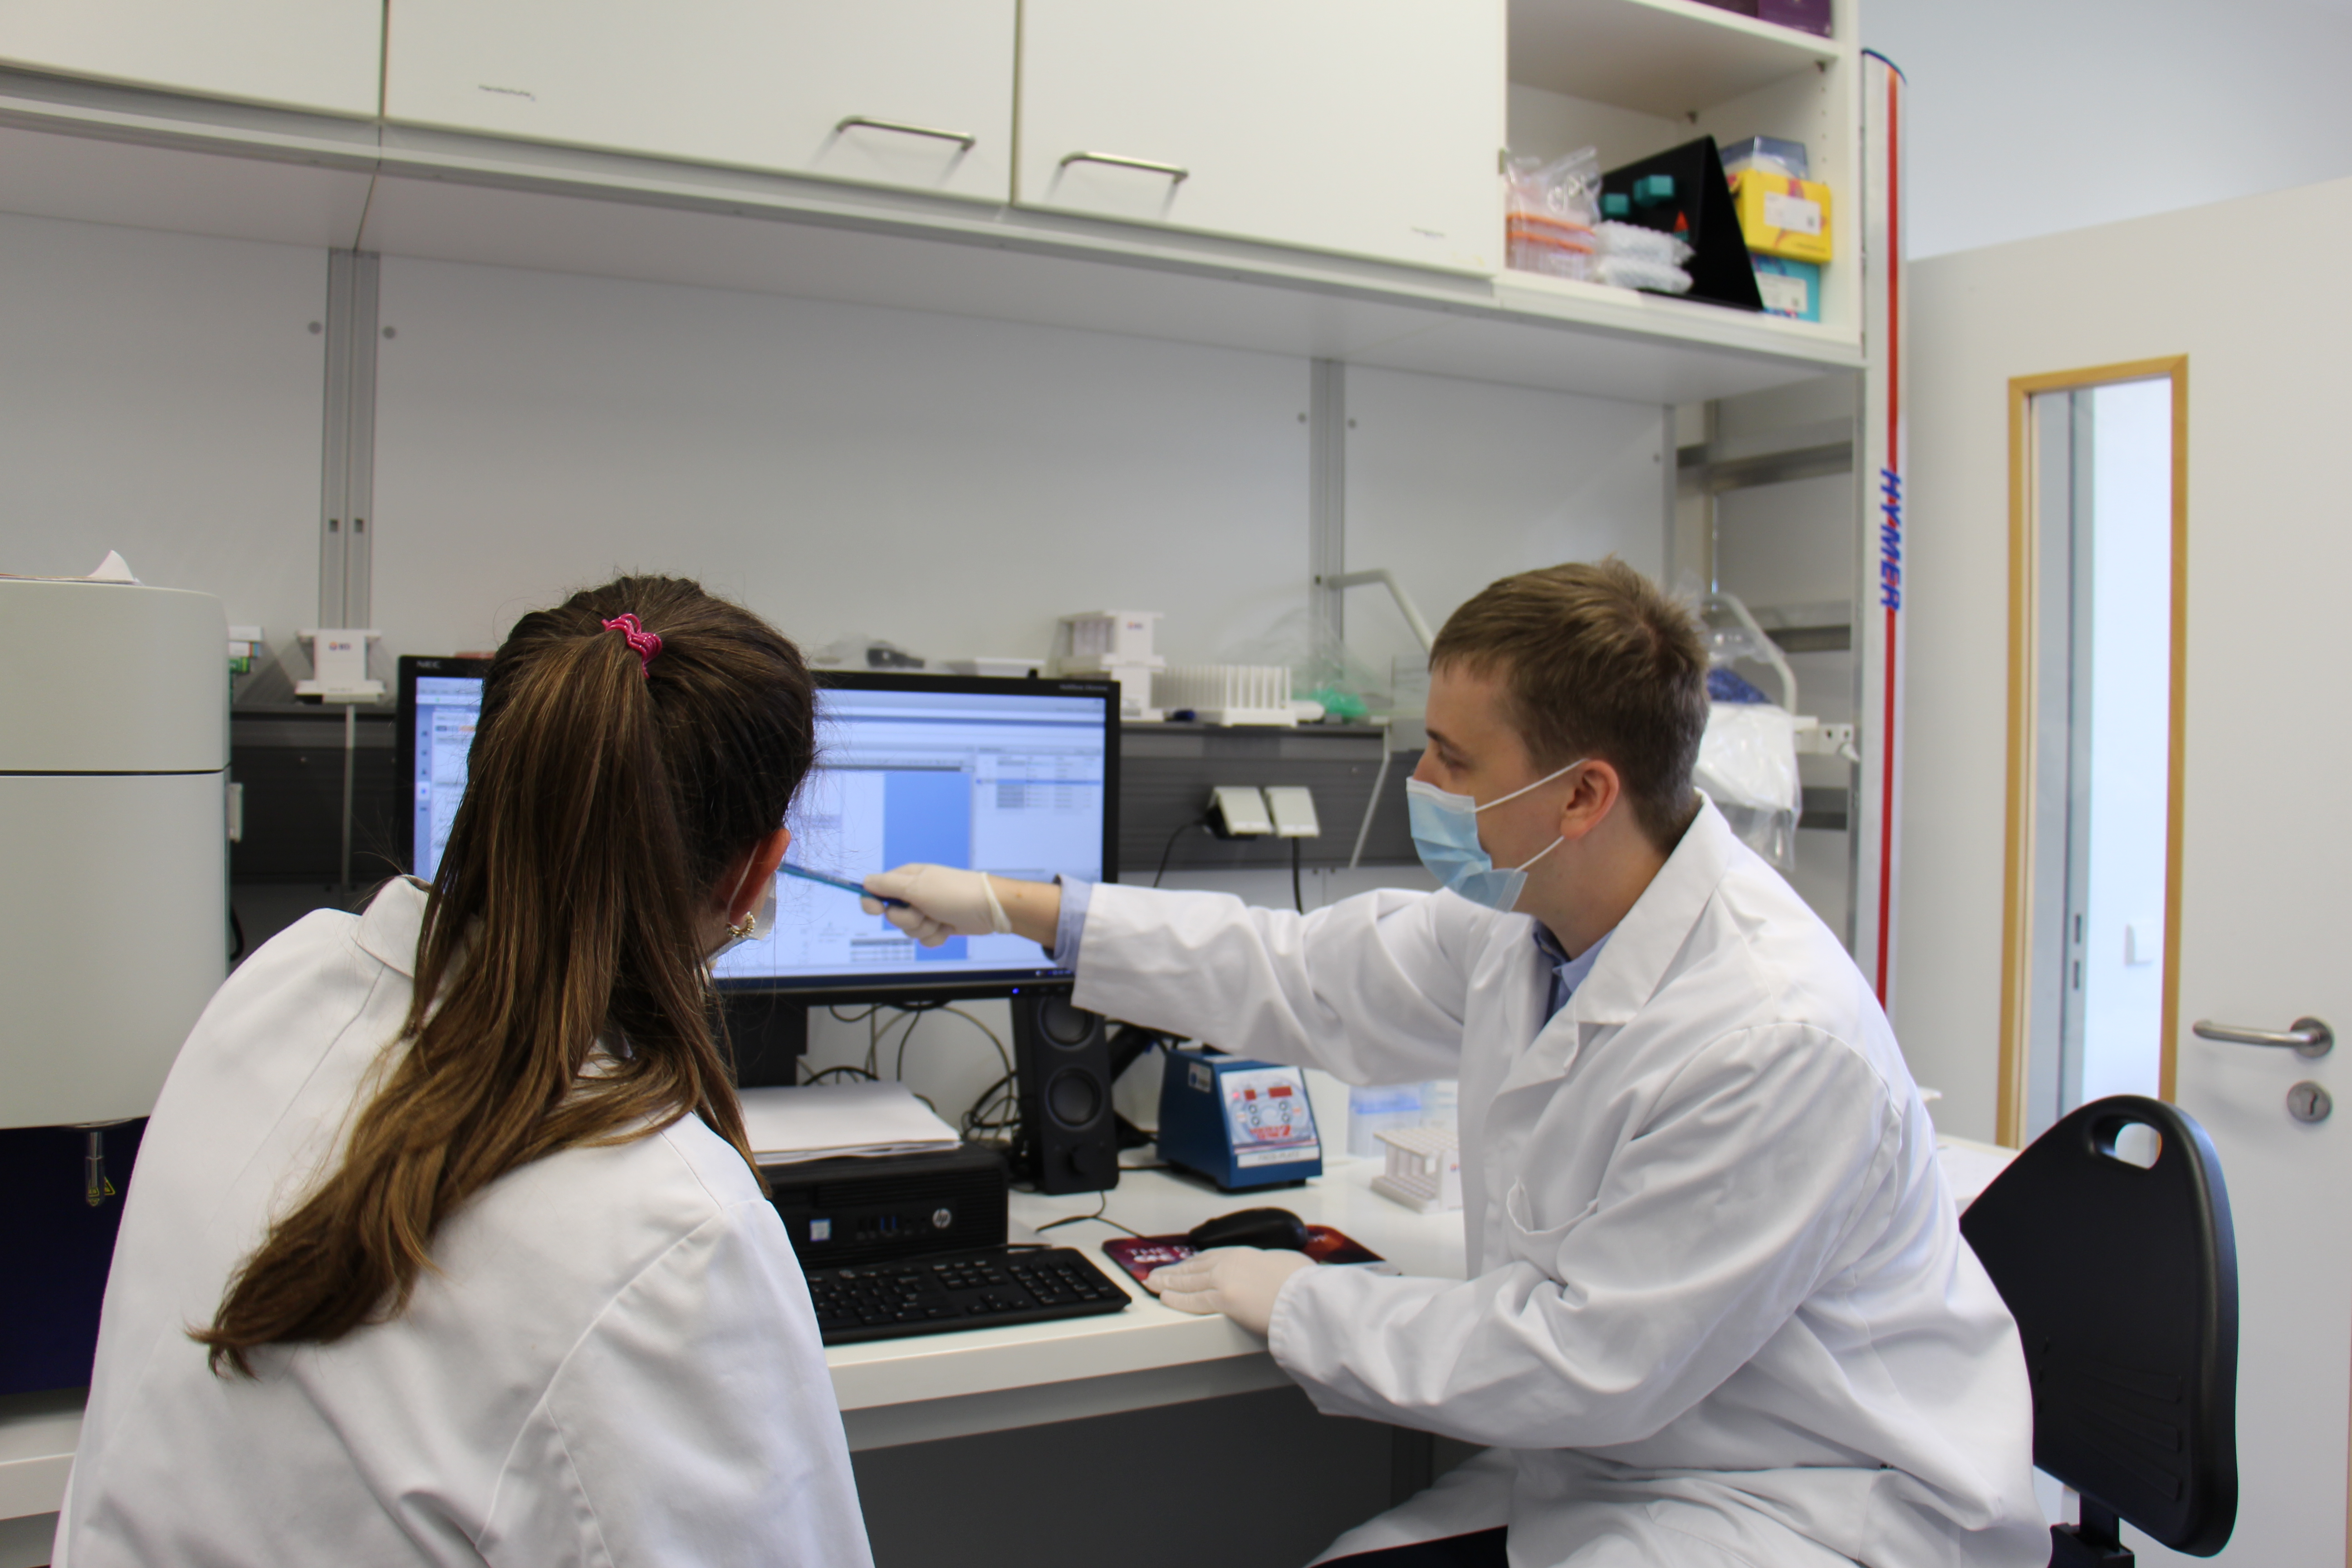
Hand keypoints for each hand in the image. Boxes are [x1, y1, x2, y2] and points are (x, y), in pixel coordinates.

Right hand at [861, 863, 1007, 946]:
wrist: (989, 908)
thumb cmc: (954, 893)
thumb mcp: (916, 886)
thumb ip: (887, 885)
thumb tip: (865, 883)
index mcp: (906, 879)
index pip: (876, 890)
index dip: (873, 903)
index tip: (878, 910)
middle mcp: (914, 894)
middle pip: (892, 916)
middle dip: (908, 919)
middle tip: (925, 910)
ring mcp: (927, 910)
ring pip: (909, 930)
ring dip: (925, 928)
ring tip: (941, 918)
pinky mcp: (938, 925)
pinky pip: (925, 939)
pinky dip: (936, 936)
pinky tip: (948, 927)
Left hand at [1143, 1247, 1315, 1336]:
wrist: (1307, 1296)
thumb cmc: (1303, 1282)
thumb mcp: (1286, 1264)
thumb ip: (1270, 1268)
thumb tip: (1272, 1276)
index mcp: (1246, 1254)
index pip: (1212, 1257)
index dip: (1194, 1263)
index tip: (1184, 1265)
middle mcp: (1231, 1264)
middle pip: (1194, 1267)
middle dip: (1174, 1271)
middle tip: (1157, 1274)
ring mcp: (1225, 1281)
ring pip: (1189, 1281)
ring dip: (1169, 1282)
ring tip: (1153, 1284)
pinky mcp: (1223, 1301)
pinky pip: (1193, 1300)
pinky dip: (1177, 1299)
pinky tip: (1165, 1298)